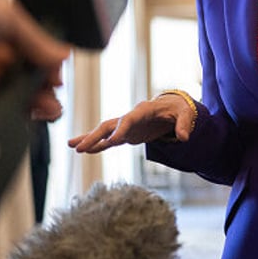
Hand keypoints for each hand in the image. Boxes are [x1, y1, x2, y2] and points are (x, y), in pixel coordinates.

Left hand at [0, 0, 69, 120]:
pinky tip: (9, 106)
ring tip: (37, 107)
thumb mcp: (9, 19)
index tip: (55, 80)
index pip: (30, 56)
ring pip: (5, 96)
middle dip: (39, 91)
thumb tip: (64, 54)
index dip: (46, 70)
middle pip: (20, 79)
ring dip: (24, 102)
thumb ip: (39, 41)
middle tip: (49, 101)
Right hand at [68, 93, 196, 152]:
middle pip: (109, 125)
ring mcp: (127, 126)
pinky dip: (98, 145)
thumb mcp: (185, 113)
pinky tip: (85, 151)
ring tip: (72, 147)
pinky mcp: (127, 134)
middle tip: (79, 147)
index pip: (129, 119)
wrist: (172, 106)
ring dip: (89, 139)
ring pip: (104, 132)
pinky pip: (109, 140)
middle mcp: (131, 117)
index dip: (121, 129)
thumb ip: (184, 124)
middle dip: (95, 136)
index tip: (112, 141)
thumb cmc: (178, 109)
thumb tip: (184, 137)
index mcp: (144, 110)